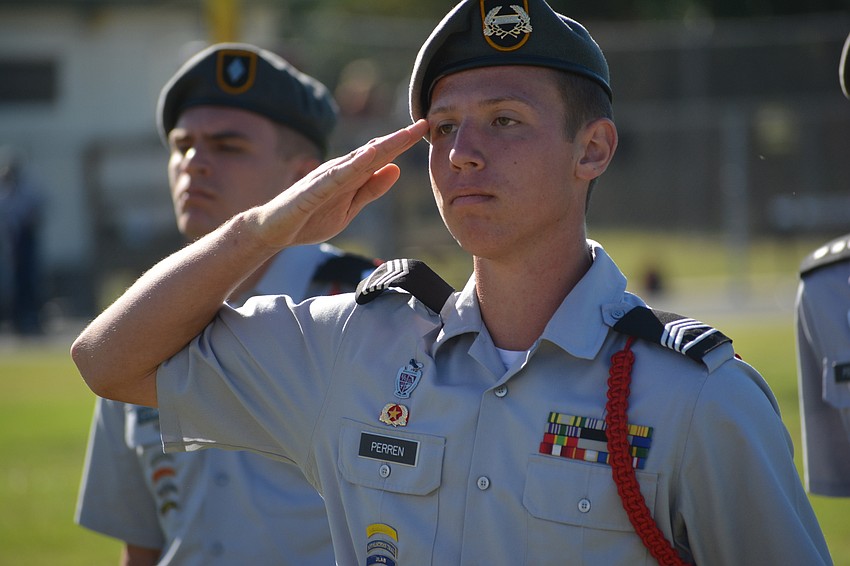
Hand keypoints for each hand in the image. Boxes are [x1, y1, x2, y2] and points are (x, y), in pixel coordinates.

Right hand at [253, 120, 428, 250]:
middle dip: (399, 138)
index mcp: (351, 175)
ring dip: (381, 146)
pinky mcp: (313, 190)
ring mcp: (326, 178)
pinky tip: (369, 156)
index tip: (426, 128)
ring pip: (358, 159)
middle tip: (424, 123)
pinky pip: (336, 177)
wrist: (273, 230)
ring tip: (404, 134)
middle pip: (374, 151)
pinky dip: (353, 165)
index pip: (382, 156)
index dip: (403, 143)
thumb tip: (396, 169)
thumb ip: (371, 190)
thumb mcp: (349, 208)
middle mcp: (340, 170)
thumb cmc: (309, 218)